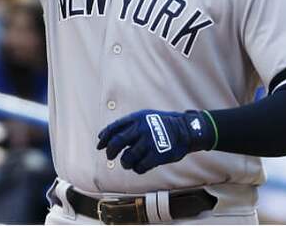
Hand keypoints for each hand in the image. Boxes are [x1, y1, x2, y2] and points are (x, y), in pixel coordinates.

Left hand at [97, 109, 213, 173]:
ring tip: (128, 162)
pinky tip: (139, 166)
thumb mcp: (144, 117)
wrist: (185, 130)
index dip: (104, 138)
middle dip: (110, 152)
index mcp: (136, 118)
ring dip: (125, 162)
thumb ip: (126, 125)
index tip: (100, 146)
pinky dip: (136, 168)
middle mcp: (141, 129)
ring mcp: (149, 142)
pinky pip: (139, 167)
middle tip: (110, 156)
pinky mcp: (157, 155)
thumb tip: (103, 136)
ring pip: (127, 158)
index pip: (114, 128)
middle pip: (117, 142)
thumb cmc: (161, 124)